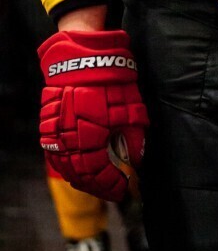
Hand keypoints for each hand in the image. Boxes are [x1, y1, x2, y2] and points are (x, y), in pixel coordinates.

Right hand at [38, 29, 147, 201]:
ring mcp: (54, 135)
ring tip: (99, 184)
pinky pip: (55, 156)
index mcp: (88, 138)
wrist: (83, 59)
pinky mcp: (47, 128)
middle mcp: (66, 141)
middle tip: (114, 190)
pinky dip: (68, 167)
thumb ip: (135, 139)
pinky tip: (79, 170)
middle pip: (80, 176)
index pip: (98, 174)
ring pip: (65, 169)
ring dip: (83, 180)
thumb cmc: (110, 82)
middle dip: (99, 187)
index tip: (126, 187)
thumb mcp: (131, 110)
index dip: (112, 185)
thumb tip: (137, 161)